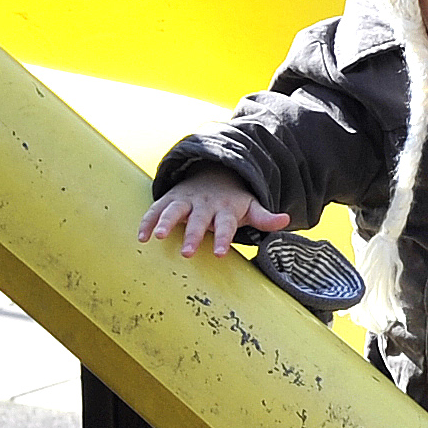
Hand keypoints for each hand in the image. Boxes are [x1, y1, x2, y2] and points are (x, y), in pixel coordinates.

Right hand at [138, 170, 290, 257]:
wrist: (212, 173)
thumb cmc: (232, 200)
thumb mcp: (250, 207)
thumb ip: (264, 217)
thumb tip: (286, 221)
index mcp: (225, 210)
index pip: (226, 226)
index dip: (224, 239)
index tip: (221, 254)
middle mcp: (204, 206)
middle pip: (199, 221)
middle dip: (194, 236)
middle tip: (188, 253)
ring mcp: (185, 201)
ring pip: (175, 211)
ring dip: (166, 223)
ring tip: (158, 238)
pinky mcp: (169, 200)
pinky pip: (156, 210)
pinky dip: (148, 221)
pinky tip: (141, 237)